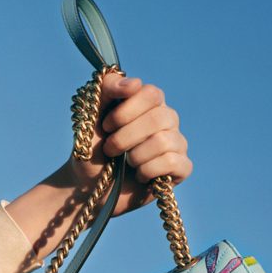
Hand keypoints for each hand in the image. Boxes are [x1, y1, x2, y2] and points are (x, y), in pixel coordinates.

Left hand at [66, 71, 192, 216]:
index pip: (152, 94)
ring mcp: (177, 144)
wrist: (90, 188)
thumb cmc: (92, 151)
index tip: (106, 126)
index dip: (127, 111)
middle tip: (110, 150)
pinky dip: (148, 171)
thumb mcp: (92, 116)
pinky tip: (140, 175)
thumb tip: (135, 83)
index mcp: (148, 103)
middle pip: (159, 118)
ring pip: (164, 142)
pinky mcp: (181, 169)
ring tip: (126, 163)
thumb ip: (107, 90)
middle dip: (126, 137)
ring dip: (135, 156)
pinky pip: (173, 163)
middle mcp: (167, 120)